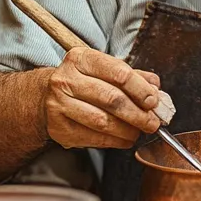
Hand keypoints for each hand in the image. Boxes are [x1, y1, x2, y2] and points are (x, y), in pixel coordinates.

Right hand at [42, 47, 163, 149]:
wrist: (45, 97)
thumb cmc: (82, 82)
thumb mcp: (104, 69)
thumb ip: (132, 76)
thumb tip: (155, 87)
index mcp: (81, 58)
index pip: (119, 72)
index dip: (141, 89)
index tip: (154, 101)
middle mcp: (66, 80)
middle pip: (112, 99)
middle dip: (138, 114)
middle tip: (153, 123)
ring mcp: (59, 105)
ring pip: (103, 121)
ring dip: (127, 130)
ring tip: (139, 131)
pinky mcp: (58, 128)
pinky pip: (93, 138)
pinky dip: (114, 141)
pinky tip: (124, 139)